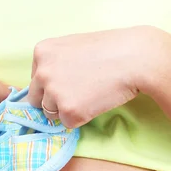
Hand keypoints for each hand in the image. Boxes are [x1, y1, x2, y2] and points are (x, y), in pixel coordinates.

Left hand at [27, 26, 158, 127]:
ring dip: (67, 109)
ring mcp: (54, 93)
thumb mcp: (73, 47)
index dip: (52, 84)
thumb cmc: (110, 49)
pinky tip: (95, 102)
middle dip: (53, 100)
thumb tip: (47, 87)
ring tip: (89, 94)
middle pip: (36, 99)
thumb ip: (55, 63)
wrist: (135, 59)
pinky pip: (68, 123)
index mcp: (41, 52)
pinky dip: (81, 118)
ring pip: (50, 113)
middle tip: (78, 92)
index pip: (35, 79)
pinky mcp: (68, 112)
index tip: (70, 81)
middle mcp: (42, 73)